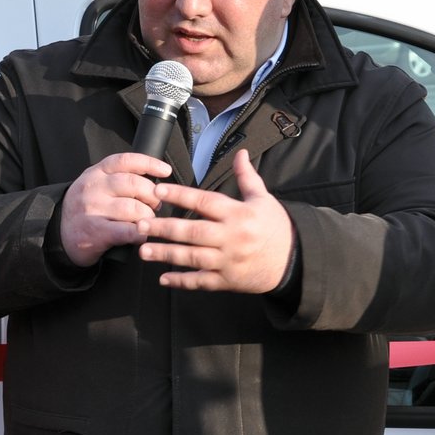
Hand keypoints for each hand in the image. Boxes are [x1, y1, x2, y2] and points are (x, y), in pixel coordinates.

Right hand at [58, 153, 171, 266]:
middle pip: (134, 184)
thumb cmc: (86, 208)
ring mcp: (93, 210)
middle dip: (152, 196)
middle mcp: (94, 188)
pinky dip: (140, 234)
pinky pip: (127, 231)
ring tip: (146, 222)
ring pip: (134, 208)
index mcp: (96, 173)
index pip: (126, 160)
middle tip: (155, 205)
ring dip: (148, 217)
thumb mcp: (95, 184)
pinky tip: (140, 236)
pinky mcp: (96, 232)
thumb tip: (155, 179)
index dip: (149, 163)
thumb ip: (118, 177)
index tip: (165, 170)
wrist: (58, 233)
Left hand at [137, 150, 294, 292]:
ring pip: (193, 258)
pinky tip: (163, 279)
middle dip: (164, 228)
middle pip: (193, 231)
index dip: (180, 195)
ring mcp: (229, 261)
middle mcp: (232, 237)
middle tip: (140, 224)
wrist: (294, 261)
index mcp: (239, 214)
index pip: (204, 201)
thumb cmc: (276, 226)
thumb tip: (240, 153)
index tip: (158, 191)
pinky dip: (182, 281)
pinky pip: (202, 281)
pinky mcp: (229, 280)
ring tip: (143, 250)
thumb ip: (247, 177)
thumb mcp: (264, 199)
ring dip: (166, 254)